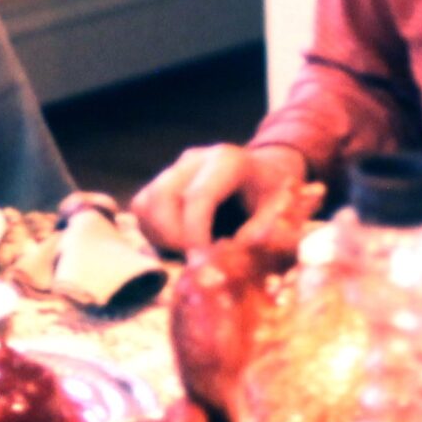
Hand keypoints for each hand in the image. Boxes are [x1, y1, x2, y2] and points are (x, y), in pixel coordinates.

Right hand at [130, 143, 308, 253]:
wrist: (265, 175)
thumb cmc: (272, 195)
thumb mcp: (279, 211)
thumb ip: (256, 233)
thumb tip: (222, 258)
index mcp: (228, 161)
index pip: (198, 196)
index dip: (194, 234)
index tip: (200, 262)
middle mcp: (195, 159)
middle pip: (162, 198)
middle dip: (173, 237)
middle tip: (195, 259)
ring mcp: (174, 169)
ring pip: (146, 204)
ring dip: (160, 237)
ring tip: (189, 251)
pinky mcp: (161, 182)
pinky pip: (142, 209)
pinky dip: (153, 232)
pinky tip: (178, 243)